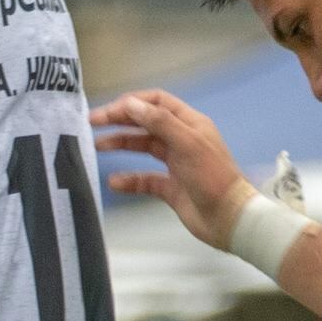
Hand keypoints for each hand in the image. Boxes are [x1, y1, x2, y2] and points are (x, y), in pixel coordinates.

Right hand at [93, 88, 251, 246]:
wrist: (228, 217)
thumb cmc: (212, 177)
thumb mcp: (187, 143)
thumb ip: (159, 122)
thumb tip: (131, 104)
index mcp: (190, 124)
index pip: (157, 103)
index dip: (131, 103)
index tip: (108, 111)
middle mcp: (181, 140)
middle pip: (146, 123)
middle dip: (120, 121)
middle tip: (93, 123)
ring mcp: (176, 163)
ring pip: (143, 147)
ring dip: (121, 144)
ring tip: (98, 146)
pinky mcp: (170, 187)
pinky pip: (145, 179)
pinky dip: (129, 179)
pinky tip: (115, 181)